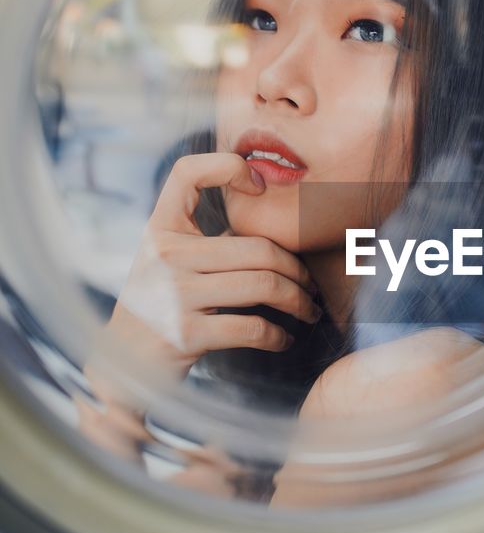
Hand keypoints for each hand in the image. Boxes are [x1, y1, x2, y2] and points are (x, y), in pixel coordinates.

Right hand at [83, 151, 319, 416]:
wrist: (122, 367)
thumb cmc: (158, 307)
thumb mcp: (169, 263)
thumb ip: (210, 241)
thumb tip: (273, 227)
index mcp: (159, 229)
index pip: (186, 173)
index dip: (227, 166)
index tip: (260, 185)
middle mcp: (163, 255)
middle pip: (258, 248)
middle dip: (297, 269)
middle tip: (311, 286)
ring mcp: (172, 295)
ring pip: (263, 285)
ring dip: (298, 301)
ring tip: (308, 311)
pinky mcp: (185, 334)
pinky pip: (252, 328)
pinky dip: (278, 336)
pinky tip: (283, 339)